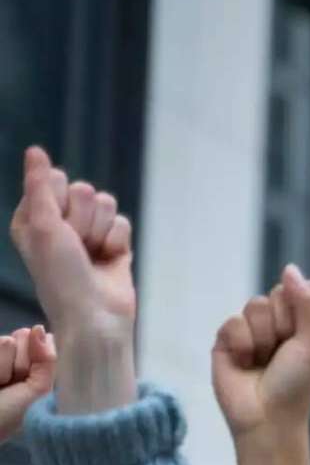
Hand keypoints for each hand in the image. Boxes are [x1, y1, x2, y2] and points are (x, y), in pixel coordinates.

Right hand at [0, 326, 54, 442]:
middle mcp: (11, 355)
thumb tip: (38, 328)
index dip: (38, 358)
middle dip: (20, 364)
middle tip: (11, 386)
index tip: (29, 380)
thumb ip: (46, 359)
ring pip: (6, 342)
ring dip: (2, 369)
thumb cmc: (10, 414)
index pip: (42, 338)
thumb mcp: (38, 391)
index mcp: (32, 363)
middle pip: (24, 336)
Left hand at [10, 146, 133, 334]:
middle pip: (84, 190)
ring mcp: (89, 233)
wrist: (95, 315)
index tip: (55, 229)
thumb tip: (35, 149)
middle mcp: (60, 223)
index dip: (59, 201)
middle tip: (76, 247)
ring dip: (100, 231)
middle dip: (83, 219)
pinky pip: (121, 222)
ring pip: (106, 203)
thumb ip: (39, 185)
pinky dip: (117, 241)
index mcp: (34, 217)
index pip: (55, 179)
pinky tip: (109, 260)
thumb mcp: (42, 226)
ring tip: (92, 255)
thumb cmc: (60, 276)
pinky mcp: (114, 243)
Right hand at [212, 265, 309, 440]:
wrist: (267, 418)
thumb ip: (306, 303)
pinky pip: (232, 323)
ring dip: (263, 337)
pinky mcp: (227, 340)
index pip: (306, 288)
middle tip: (283, 352)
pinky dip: (242, 345)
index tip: (304, 333)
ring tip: (263, 361)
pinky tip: (245, 364)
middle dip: (283, 324)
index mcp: (305, 321)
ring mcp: (252, 330)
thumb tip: (289, 268)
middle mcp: (279, 322)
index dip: (303, 306)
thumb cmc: (296, 384)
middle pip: (279, 293)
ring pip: (255, 305)